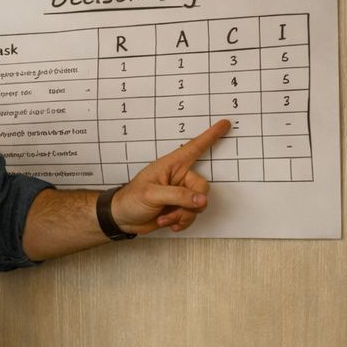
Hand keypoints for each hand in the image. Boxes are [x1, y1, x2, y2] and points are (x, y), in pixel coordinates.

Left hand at [114, 119, 230, 233]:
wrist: (122, 219)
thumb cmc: (131, 200)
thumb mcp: (152, 194)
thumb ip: (178, 195)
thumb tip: (201, 199)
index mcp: (171, 165)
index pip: (194, 148)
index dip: (210, 136)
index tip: (225, 124)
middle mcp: (179, 177)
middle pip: (202, 188)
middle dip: (191, 203)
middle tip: (173, 209)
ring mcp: (180, 193)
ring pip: (199, 204)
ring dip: (183, 215)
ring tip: (164, 217)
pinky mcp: (180, 208)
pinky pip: (193, 215)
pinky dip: (182, 222)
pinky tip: (167, 222)